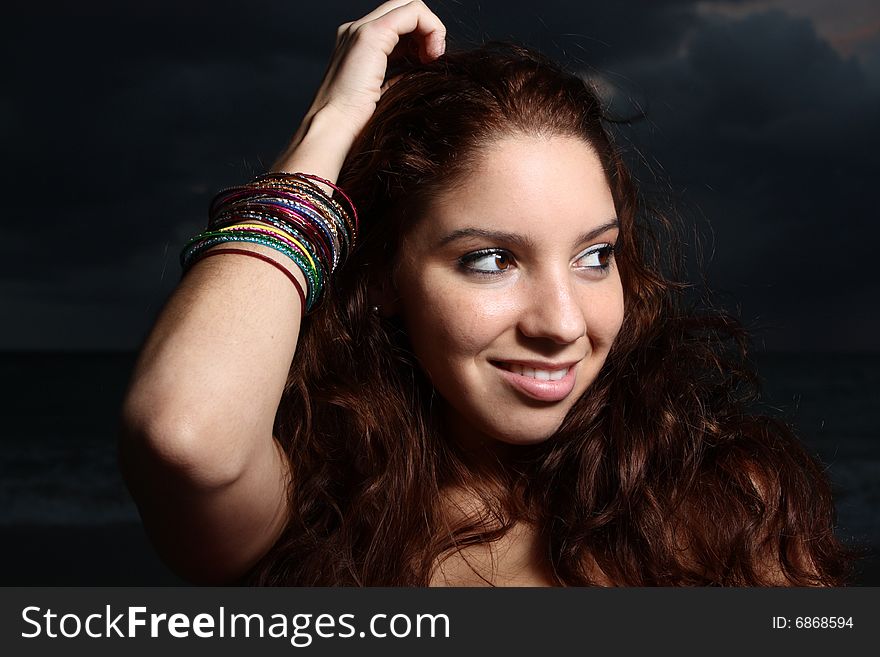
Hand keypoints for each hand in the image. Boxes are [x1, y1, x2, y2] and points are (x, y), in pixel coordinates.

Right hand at [288, 1, 445, 150]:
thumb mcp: (382, 92)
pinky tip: (431, 55)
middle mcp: (356, 30)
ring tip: (433, 58)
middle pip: (404, 8)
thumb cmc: (355, 122)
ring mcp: (361, 28)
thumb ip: (397, 74)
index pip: (397, 23)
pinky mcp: (370, 34)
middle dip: (426, 28)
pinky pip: (413, 13)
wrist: (333, 128)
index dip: (419, 37)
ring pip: (409, 5)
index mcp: (357, 43)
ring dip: (431, 28)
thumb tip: (420, 68)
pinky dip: (431, 28)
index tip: (427, 63)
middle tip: (433, 58)